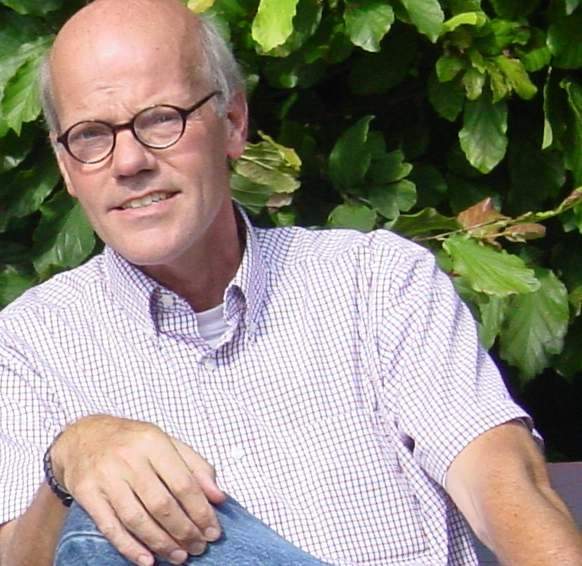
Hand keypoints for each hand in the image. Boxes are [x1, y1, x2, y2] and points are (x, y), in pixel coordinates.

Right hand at [51, 415, 225, 565]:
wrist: (84, 435)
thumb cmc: (133, 441)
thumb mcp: (167, 442)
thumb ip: (195, 467)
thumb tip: (218, 497)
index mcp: (154, 442)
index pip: (183, 483)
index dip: (201, 511)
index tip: (213, 530)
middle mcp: (129, 458)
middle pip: (161, 504)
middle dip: (184, 531)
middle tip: (199, 547)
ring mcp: (106, 477)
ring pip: (137, 519)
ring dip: (161, 543)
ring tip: (179, 557)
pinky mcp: (87, 493)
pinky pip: (110, 527)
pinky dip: (129, 547)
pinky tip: (147, 561)